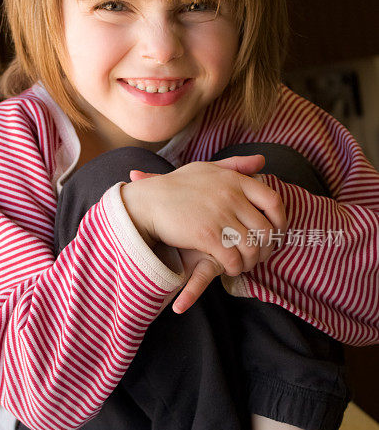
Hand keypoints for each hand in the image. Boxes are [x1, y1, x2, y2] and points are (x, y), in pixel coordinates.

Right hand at [126, 155, 285, 313]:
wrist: (148, 202)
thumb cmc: (176, 186)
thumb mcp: (207, 169)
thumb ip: (236, 165)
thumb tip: (262, 161)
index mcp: (234, 180)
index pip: (273, 201)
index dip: (281, 221)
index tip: (276, 233)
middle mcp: (231, 196)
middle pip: (266, 229)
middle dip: (267, 248)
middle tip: (260, 255)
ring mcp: (219, 216)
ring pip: (252, 247)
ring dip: (251, 261)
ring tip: (244, 264)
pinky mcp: (207, 235)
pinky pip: (233, 258)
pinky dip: (235, 268)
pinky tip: (229, 268)